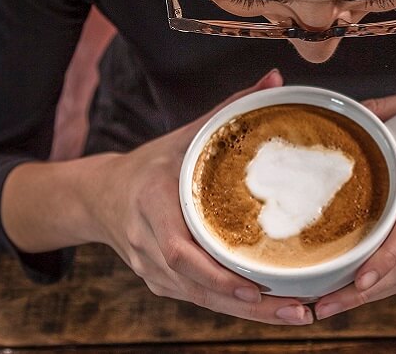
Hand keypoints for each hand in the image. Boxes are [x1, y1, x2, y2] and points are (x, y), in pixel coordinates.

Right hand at [88, 69, 314, 325]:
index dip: (215, 272)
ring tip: (297, 314)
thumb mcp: (185, 134)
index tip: (254, 284)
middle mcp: (148, 244)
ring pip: (202, 301)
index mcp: (152, 203)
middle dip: (248, 304)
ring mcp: (152, 270)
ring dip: (249, 314)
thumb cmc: (150, 164)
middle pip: (197, 286)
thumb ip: (230, 109)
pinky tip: (272, 310)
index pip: (177, 248)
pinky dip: (234, 308)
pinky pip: (200, 300)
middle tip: (297, 310)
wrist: (98, 196)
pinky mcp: (161, 283)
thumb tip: (275, 80)